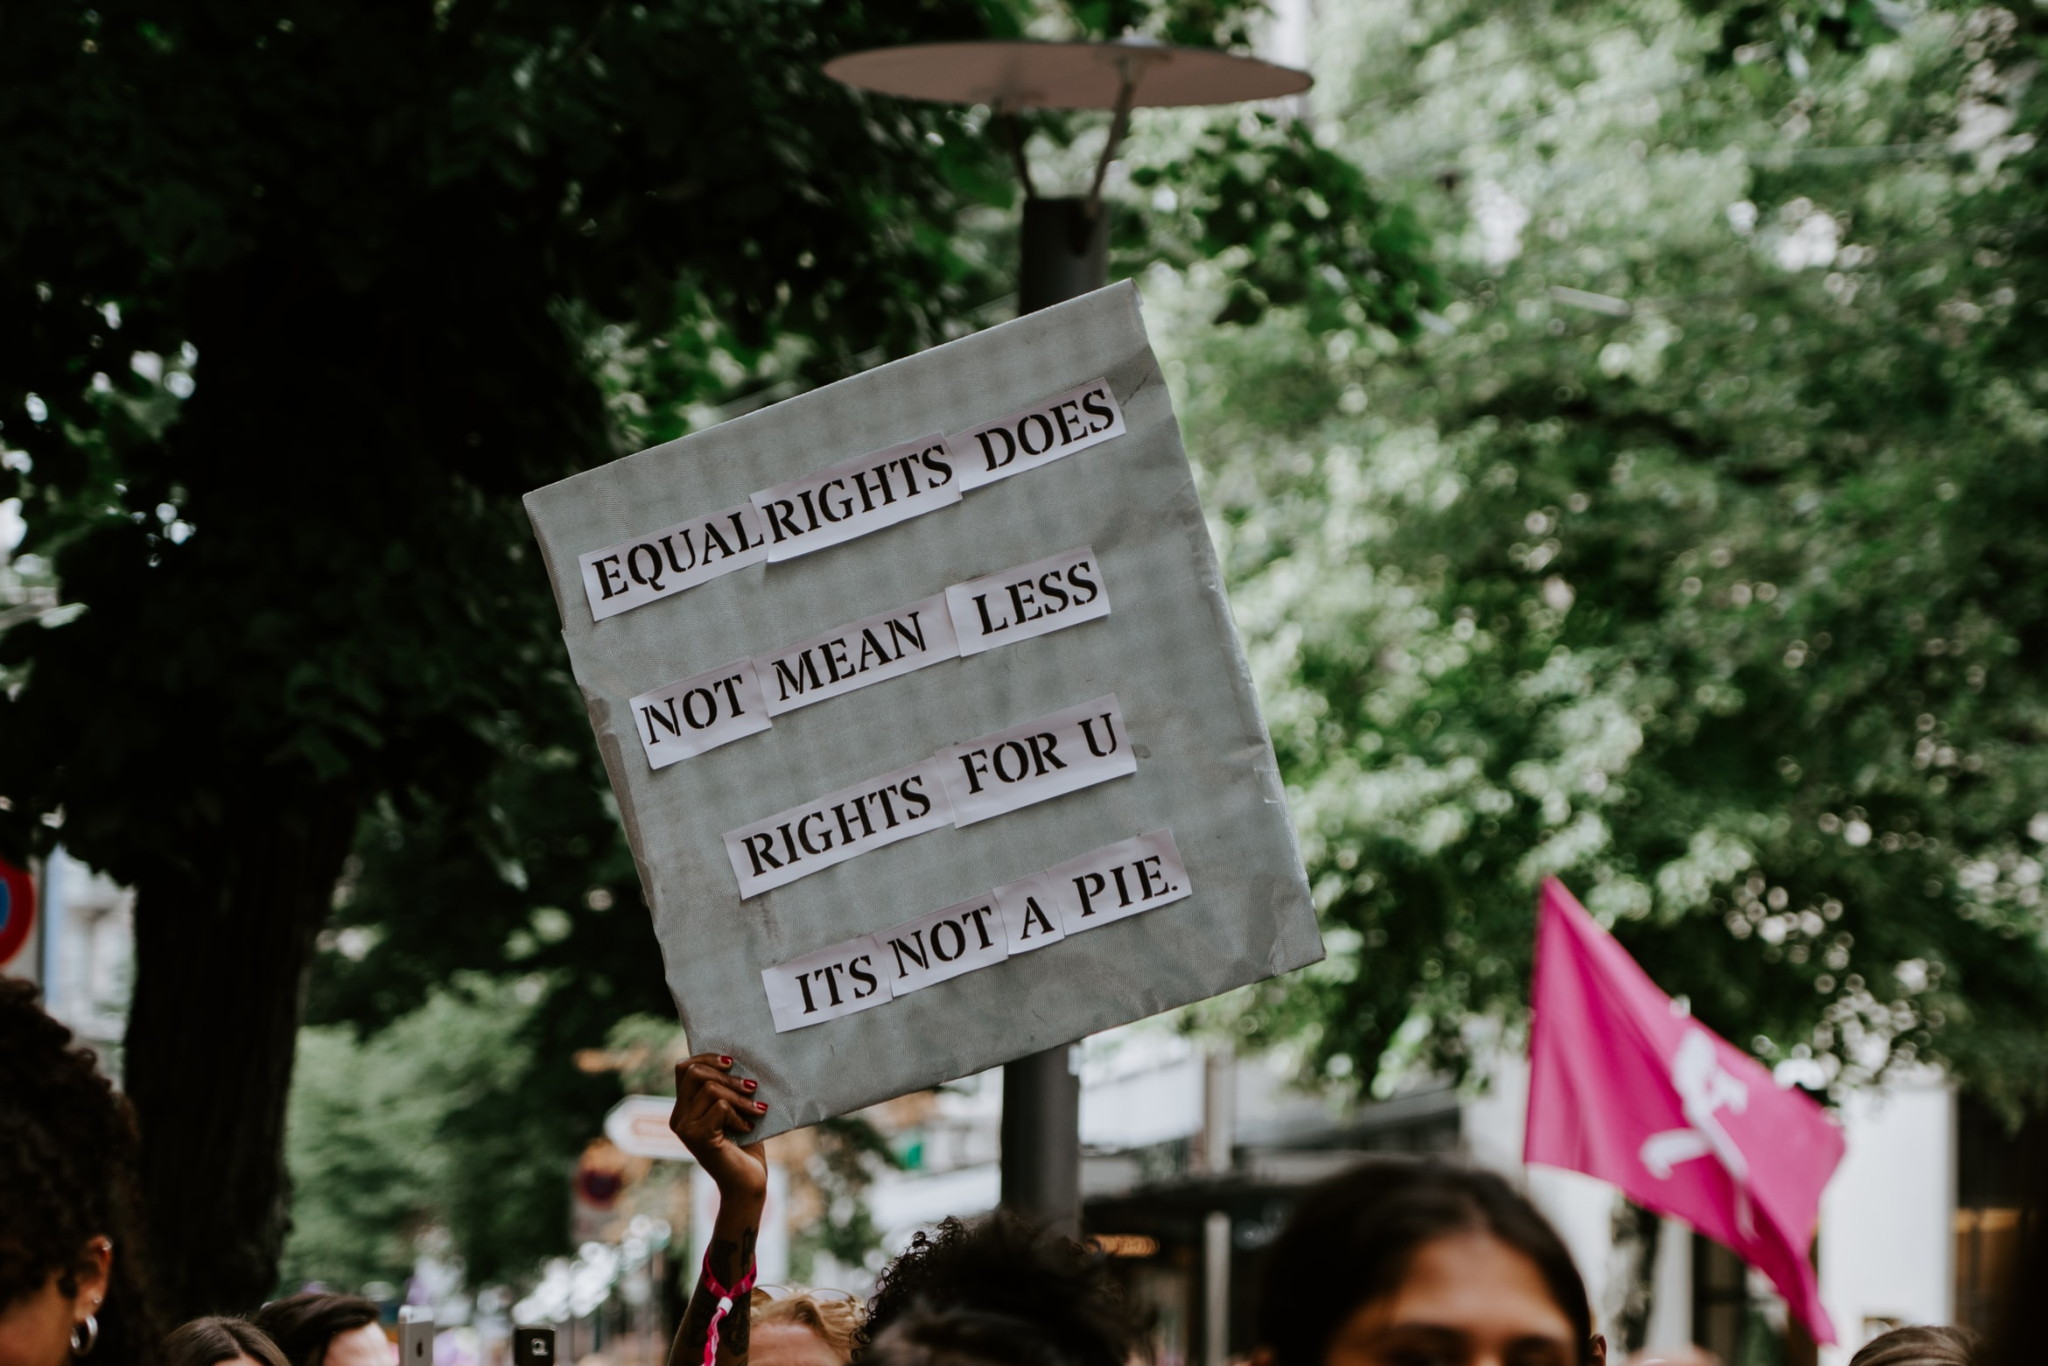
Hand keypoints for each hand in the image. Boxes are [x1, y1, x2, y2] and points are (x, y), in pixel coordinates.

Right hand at [669, 1053, 769, 1201]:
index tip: (732, 1062)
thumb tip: (735, 1059)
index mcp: (684, 1109)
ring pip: (710, 1089)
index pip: (684, 1068)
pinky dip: (740, 1114)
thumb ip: (726, 1090)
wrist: (747, 1184)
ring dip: (740, 1097)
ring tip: (757, 1110)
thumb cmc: (745, 1147)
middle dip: (728, 1076)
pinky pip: (720, 1107)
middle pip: (694, 1072)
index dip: (707, 1058)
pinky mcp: (697, 1137)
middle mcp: (678, 1118)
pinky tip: (748, 1128)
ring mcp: (685, 1128)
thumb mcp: (734, 1111)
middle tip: (752, 1087)